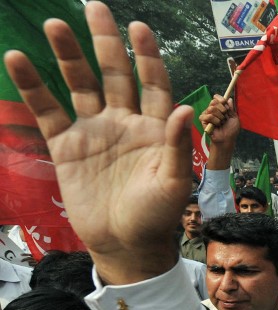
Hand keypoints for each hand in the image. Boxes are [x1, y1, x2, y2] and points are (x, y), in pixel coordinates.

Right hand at [3, 2, 191, 284]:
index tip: (138, 28)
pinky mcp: (68, 145)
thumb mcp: (175, 182)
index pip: (152, 83)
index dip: (146, 56)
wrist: (126, 244)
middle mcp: (124, 122)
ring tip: (54, 25)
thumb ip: (177, 145)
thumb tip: (186, 107)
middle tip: (94, 8)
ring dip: (68, 55)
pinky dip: (33, 86)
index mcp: (154, 128)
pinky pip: (48, 110)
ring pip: (80, 84)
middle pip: (115, 73)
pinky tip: (18, 59)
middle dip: (105, 42)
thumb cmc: (157, 216)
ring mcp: (95, 131)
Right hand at [199, 94, 238, 144]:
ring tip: (221, 123)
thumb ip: (231, 108)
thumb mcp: (234, 117)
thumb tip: (229, 98)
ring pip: (211, 108)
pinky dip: (215, 121)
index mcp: (219, 107)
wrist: (227, 139)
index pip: (217, 98)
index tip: (225, 103)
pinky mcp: (203, 120)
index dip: (221, 99)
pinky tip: (216, 125)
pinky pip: (208, 116)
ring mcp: (207, 114)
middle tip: (225, 117)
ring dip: (219, 117)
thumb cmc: (231, 130)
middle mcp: (212, 110)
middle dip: (222, 110)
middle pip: (214, 102)